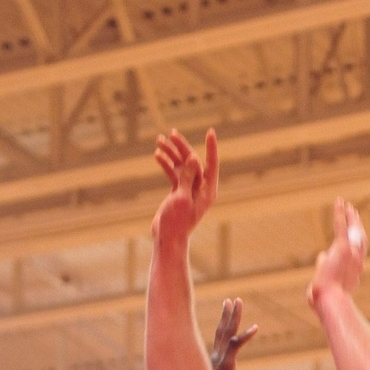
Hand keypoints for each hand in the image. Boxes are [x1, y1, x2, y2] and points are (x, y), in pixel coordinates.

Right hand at [153, 128, 218, 246]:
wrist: (167, 238)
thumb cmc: (177, 222)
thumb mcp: (182, 198)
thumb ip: (188, 177)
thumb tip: (194, 157)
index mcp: (208, 190)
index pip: (212, 164)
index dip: (211, 147)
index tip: (210, 131)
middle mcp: (201, 188)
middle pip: (193, 161)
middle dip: (182, 147)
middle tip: (171, 134)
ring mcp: (189, 189)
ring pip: (182, 165)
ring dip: (171, 153)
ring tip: (159, 140)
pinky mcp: (178, 191)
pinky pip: (174, 173)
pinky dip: (166, 164)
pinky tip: (157, 156)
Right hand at [209, 297, 257, 369]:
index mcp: (213, 362)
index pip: (217, 340)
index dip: (221, 326)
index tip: (225, 313)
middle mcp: (215, 358)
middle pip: (221, 332)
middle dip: (227, 315)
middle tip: (231, 300)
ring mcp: (221, 359)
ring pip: (227, 333)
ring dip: (233, 316)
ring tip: (238, 301)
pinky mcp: (227, 364)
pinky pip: (236, 345)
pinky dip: (246, 336)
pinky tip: (256, 328)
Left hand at [308, 198, 366, 310]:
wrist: (330, 300)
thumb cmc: (325, 300)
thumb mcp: (323, 287)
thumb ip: (321, 274)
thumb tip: (319, 263)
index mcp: (353, 274)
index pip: (355, 258)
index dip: (353, 248)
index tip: (350, 240)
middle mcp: (356, 263)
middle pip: (360, 241)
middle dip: (358, 228)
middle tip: (355, 216)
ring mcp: (351, 254)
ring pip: (353, 232)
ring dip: (351, 219)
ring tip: (349, 208)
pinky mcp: (342, 247)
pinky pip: (341, 227)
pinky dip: (340, 214)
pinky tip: (339, 202)